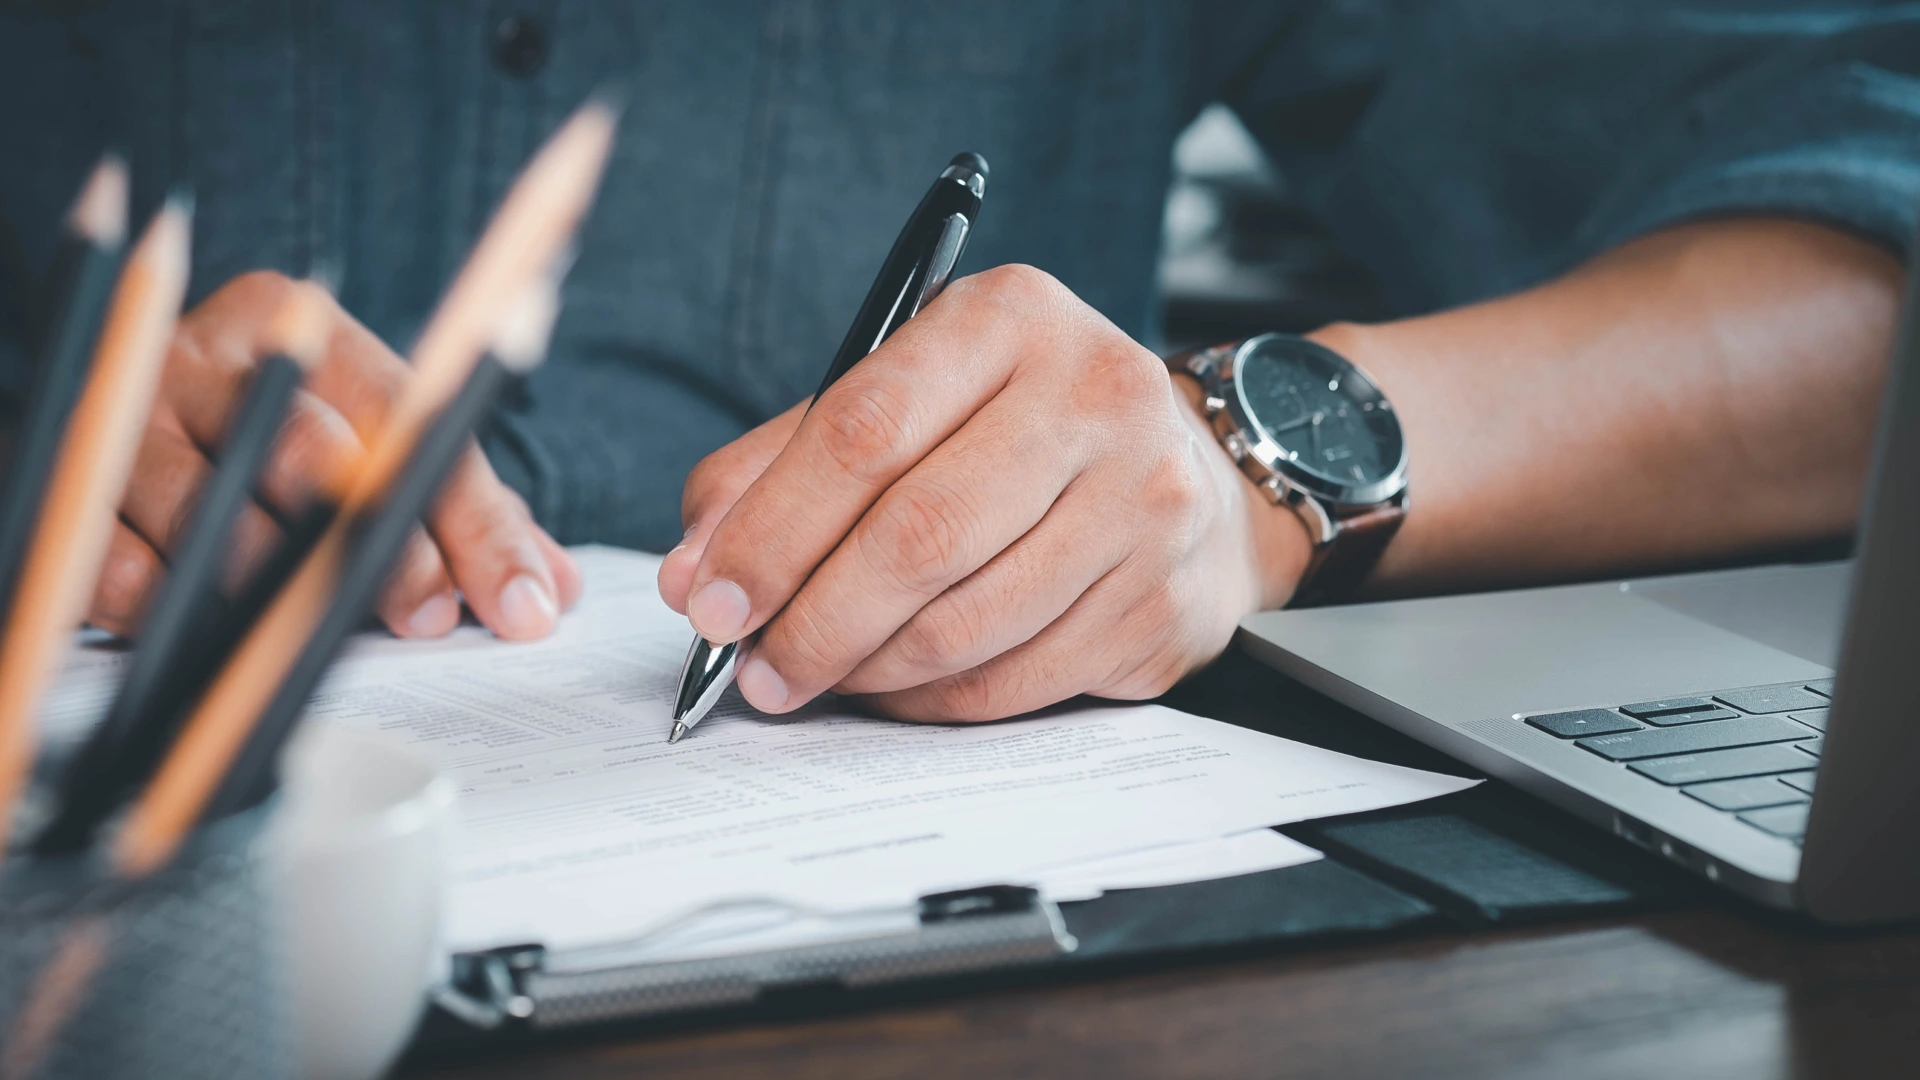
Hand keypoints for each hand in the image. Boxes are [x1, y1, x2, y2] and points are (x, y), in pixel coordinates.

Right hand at [90, 271, 581, 639]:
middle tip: (426, 623)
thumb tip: (549, 588)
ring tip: (312, 642)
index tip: (517, 602)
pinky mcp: (64, 477)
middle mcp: (212, 357)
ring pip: (210, 514)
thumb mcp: (379, 451)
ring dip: (275, 592)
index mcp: (305, 329)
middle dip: (381, 555)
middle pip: (311, 456)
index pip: (412, 421)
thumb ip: (468, 513)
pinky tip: (213, 640)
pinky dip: (168, 610)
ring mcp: (127, 411)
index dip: (471, 520)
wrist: (125, 405)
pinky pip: (114, 560)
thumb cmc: (286, 441)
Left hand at [658, 264, 1309, 721]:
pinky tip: (894, 690)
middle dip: (814, 621)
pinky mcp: (1161, 602)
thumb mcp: (905, 399)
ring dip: (867, 672)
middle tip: (757, 669)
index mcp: (1010, 318)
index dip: (773, 529)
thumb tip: (694, 573)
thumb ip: (783, 466)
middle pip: (919, 536)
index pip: (864, 430)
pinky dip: (932, 702)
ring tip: (816, 678)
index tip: (708, 598)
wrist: (1193, 476)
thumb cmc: (1015, 432)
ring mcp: (1144, 503)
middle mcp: (1094, 396)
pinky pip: (1015, 681)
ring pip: (966, 625)